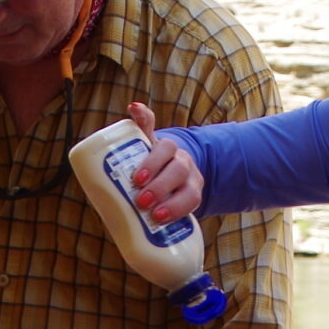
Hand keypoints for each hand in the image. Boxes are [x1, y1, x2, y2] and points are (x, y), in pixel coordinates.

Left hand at [123, 102, 203, 223]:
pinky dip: (179, 213)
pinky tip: (166, 221)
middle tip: (141, 200)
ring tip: (156, 215)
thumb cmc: (151, 161)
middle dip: (159, 185)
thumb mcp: (144, 146)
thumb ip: (139, 128)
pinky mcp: (194, 197)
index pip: (164, 147)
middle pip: (177, 169)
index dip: (153, 161)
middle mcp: (181, 161)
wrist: (172, 177)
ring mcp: (191, 180)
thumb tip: (133, 106)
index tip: (138, 178)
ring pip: (189, 189)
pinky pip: (193, 205)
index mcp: (166, 148)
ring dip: (172, 203)